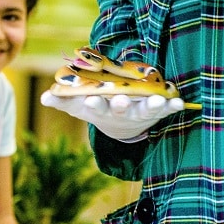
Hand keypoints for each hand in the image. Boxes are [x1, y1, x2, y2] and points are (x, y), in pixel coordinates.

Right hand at [40, 91, 183, 141]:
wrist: (122, 125)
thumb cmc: (97, 108)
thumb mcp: (78, 105)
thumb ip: (62, 100)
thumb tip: (43, 97)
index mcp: (103, 109)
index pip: (96, 107)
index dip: (94, 104)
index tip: (90, 100)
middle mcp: (122, 111)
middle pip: (120, 109)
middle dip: (120, 105)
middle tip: (119, 100)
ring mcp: (141, 112)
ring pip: (146, 110)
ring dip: (153, 106)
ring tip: (160, 102)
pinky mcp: (157, 110)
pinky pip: (167, 108)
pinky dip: (174, 106)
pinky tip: (180, 101)